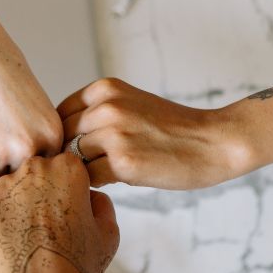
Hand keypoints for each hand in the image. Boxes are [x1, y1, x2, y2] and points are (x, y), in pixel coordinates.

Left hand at [0, 154, 118, 272]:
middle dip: (34, 197)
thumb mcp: (107, 233)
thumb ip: (101, 204)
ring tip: (19, 242)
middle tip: (39, 232)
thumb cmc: (77, 267)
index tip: (61, 216)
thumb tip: (90, 196)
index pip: (62, 167)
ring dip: (9, 208)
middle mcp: (34, 167)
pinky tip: (0, 243)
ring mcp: (2, 183)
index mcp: (68, 168)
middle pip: (32, 175)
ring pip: (4, 190)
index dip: (62, 193)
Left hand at [57, 78, 254, 190]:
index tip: (78, 149)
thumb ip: (98, 113)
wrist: (212, 143)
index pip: (60, 114)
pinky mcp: (123, 162)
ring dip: (83, 171)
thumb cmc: (172, 129)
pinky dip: (97, 184)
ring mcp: (114, 134)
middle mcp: (106, 107)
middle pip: (63, 137)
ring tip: (104, 174)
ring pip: (73, 158)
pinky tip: (116, 181)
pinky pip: (89, 178)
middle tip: (85, 168)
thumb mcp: (131, 104)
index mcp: (105, 88)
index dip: (65, 136)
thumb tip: (60, 139)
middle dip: (69, 155)